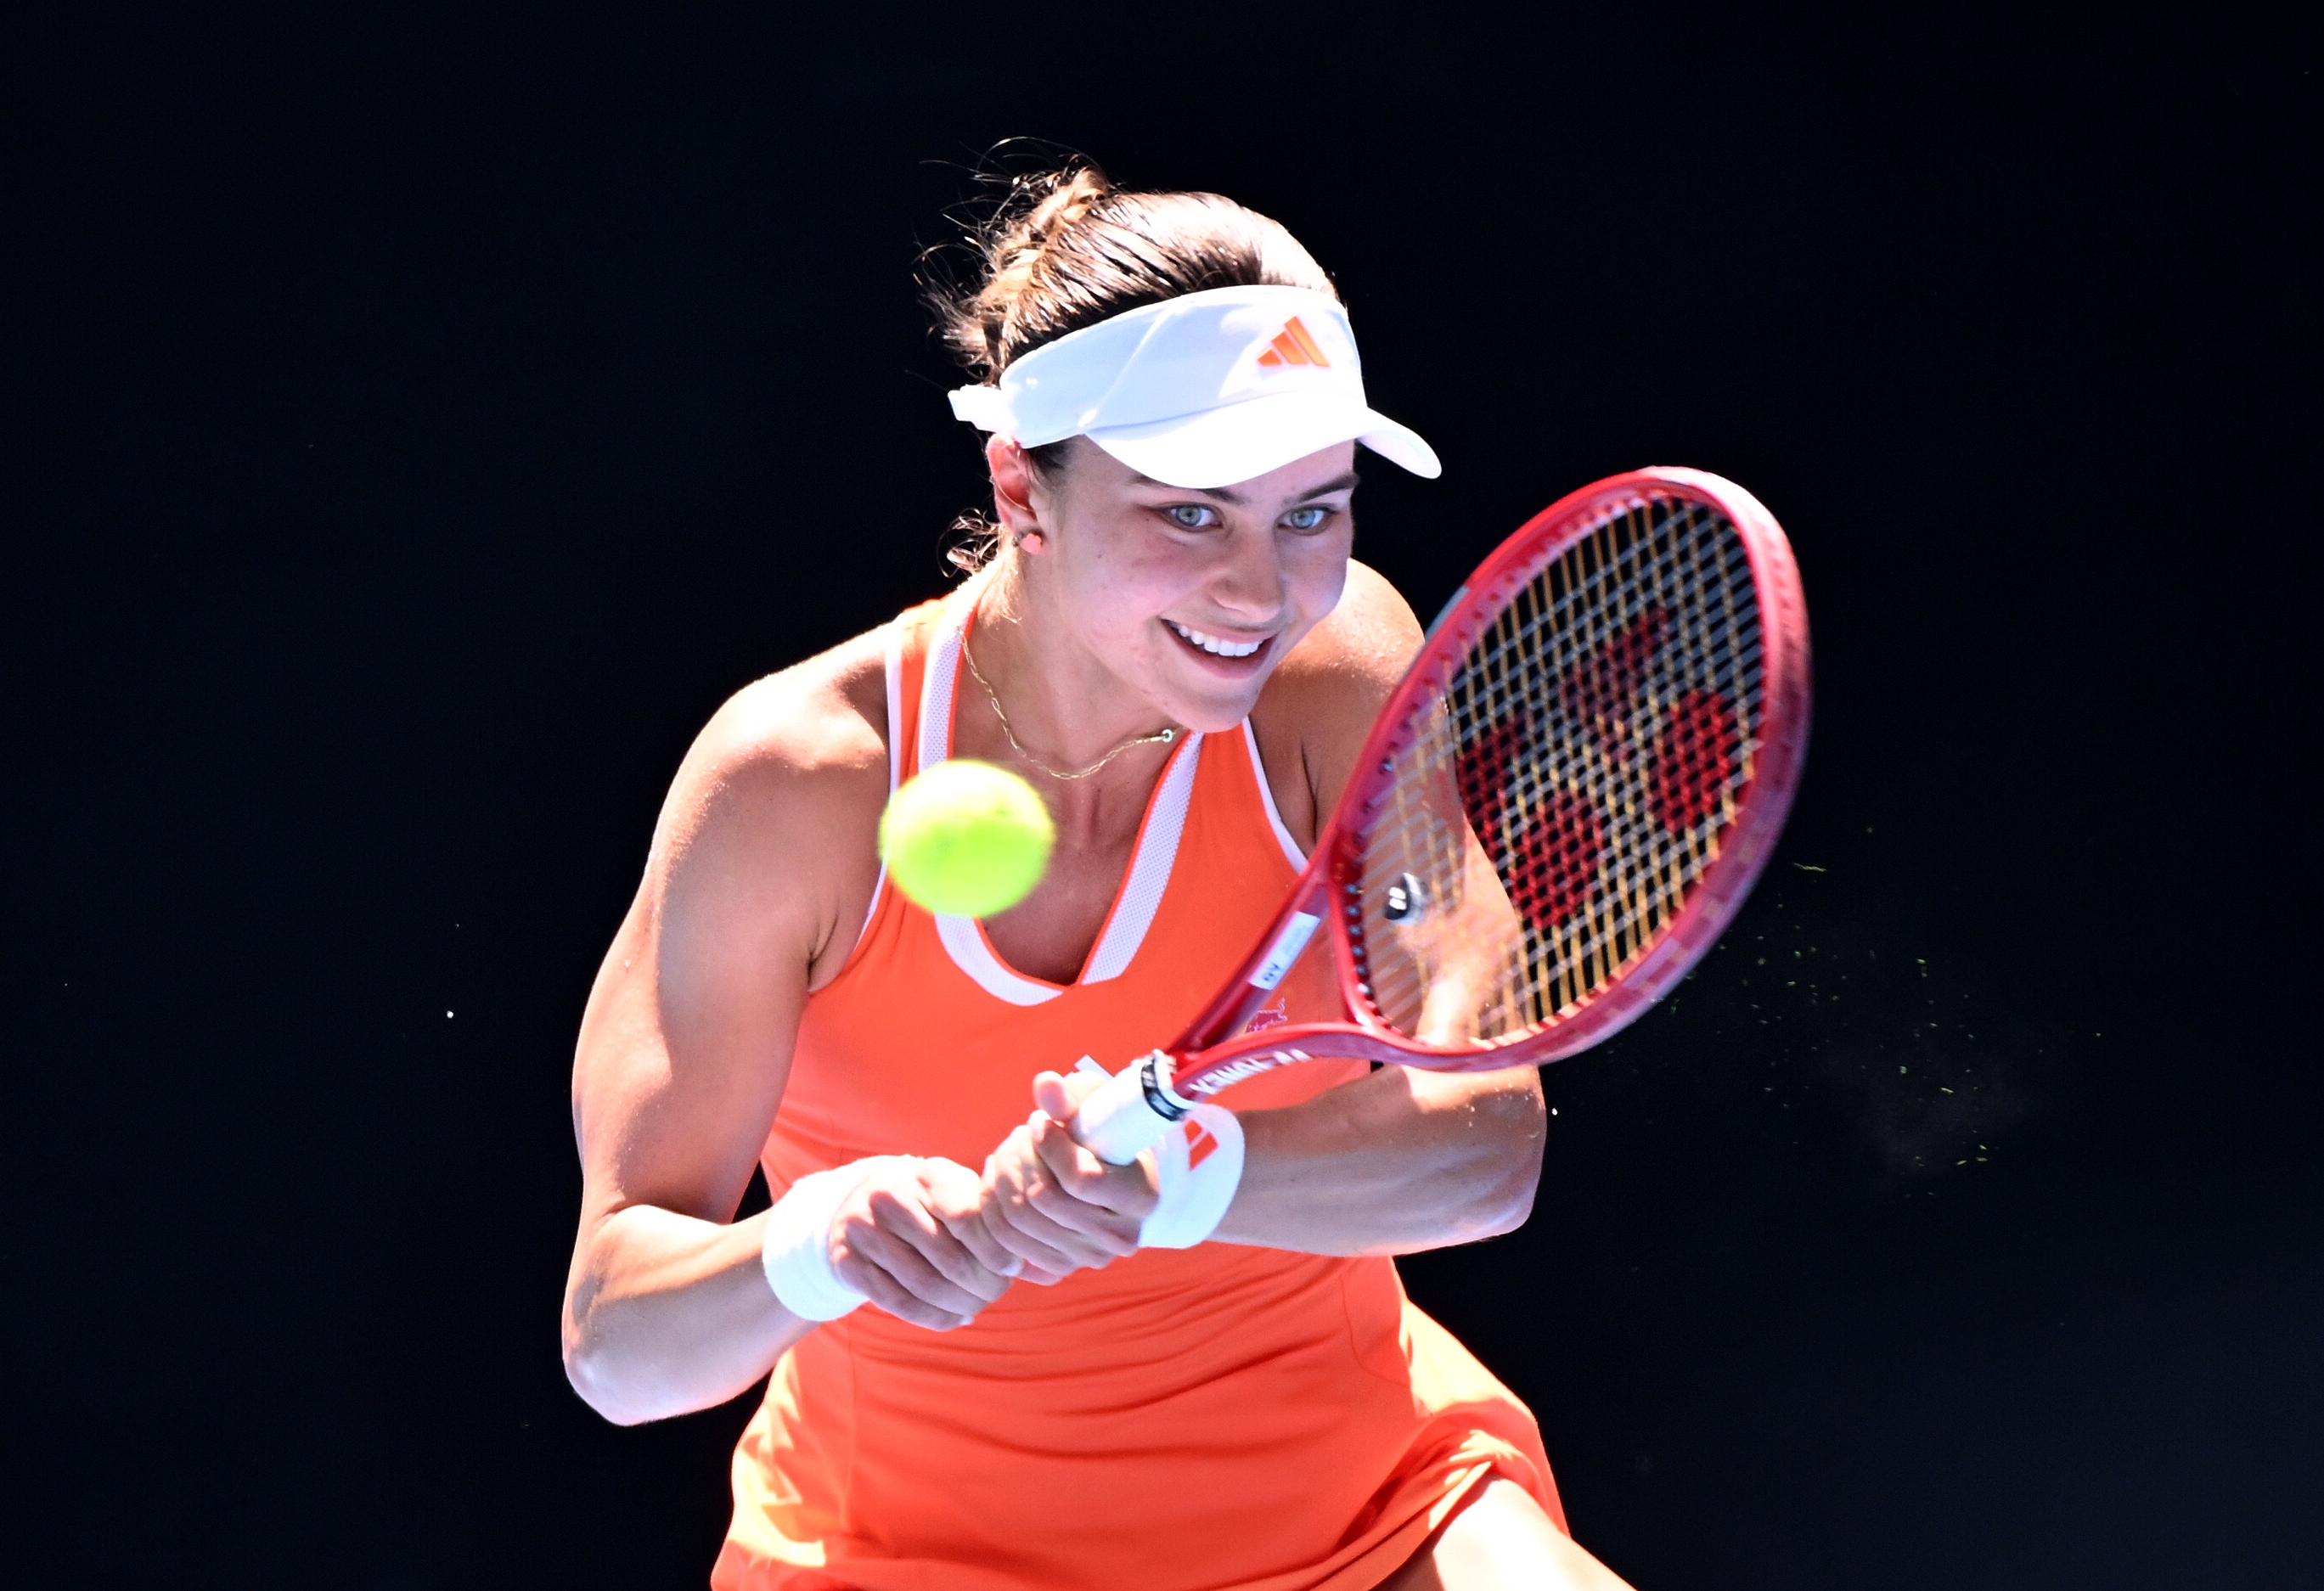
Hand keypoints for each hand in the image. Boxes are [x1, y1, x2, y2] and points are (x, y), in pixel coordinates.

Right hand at [828, 1157, 1022, 1329]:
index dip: (995, 1250)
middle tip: (998, 1291)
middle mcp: (888, 1197)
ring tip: (978, 1304)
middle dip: (983, 1285)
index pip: (967, 1219)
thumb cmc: (926, 1203)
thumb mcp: (955, 1191)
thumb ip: (987, 1216)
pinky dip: (934, 1317)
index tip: (1012, 1267)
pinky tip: (955, 1316)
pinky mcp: (848, 1262)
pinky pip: (899, 1303)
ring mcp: (862, 1230)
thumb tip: (1027, 1261)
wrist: (856, 1205)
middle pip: (950, 1260)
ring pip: (926, 1286)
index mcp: (925, 1175)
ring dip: (962, 1304)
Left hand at [977, 1070, 1160, 1283]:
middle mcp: (1119, 1238)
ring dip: (1001, 1179)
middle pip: (1044, 1201)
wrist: (1104, 1173)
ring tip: (1007, 1154)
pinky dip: (992, 1209)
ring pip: (1018, 1222)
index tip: (1040, 1122)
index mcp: (1141, 1197)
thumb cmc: (1102, 1133)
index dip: (1049, 1146)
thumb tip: (1045, 1084)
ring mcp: (1086, 1259)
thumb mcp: (1095, 1105)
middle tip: (1019, 1136)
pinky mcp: (1054, 1269)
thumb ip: (1071, 1097)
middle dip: (1019, 1158)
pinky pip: (1004, 1244)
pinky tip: (1001, 1183)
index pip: (1081, 1180)